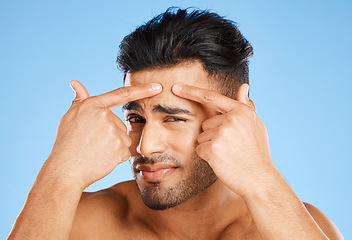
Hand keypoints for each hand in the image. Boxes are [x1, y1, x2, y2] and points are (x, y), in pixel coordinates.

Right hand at [46, 80, 161, 189]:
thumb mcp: (69, 117)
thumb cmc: (66, 143)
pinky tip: (101, 158)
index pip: (122, 94)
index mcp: (94, 105)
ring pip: (123, 138)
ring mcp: (114, 132)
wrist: (66, 169)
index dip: (142, 89)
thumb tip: (76, 83)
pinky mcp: (120, 148)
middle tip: (93, 143)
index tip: (157, 87)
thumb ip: (80, 100)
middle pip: (120, 124)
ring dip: (114, 145)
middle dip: (111, 133)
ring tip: (96, 150)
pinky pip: (124, 151)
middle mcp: (105, 116)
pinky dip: (116, 156)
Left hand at [172, 83, 277, 196]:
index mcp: (241, 111)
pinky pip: (199, 149)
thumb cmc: (257, 153)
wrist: (259, 178)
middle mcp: (230, 120)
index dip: (191, 91)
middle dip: (213, 135)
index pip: (211, 97)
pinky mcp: (212, 148)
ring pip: (202, 137)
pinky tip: (222, 161)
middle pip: (206, 123)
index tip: (176, 87)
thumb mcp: (256, 125)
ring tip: (228, 154)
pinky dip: (207, 156)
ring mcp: (221, 134)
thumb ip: (246, 106)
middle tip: (231, 147)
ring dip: (210, 146)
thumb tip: (243, 87)